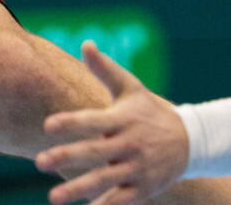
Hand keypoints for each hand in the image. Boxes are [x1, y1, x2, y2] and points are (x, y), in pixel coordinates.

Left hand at [37, 42, 192, 204]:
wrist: (191, 141)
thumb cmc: (150, 112)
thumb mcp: (132, 89)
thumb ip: (105, 69)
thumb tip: (86, 42)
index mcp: (122, 119)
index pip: (93, 120)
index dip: (71, 122)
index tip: (48, 125)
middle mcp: (129, 144)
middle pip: (94, 152)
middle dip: (67, 157)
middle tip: (39, 162)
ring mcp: (136, 168)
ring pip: (105, 180)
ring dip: (78, 189)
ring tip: (52, 198)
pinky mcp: (143, 188)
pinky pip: (121, 200)